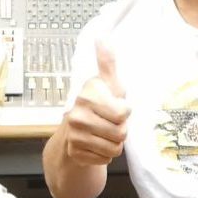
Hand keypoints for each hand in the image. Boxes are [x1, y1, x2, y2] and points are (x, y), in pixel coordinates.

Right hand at [63, 40, 129, 165]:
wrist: (73, 131)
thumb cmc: (97, 105)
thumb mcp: (107, 83)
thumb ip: (107, 62)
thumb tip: (102, 38)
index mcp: (88, 95)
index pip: (123, 113)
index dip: (124, 112)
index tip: (116, 107)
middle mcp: (77, 113)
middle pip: (120, 132)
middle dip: (121, 130)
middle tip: (110, 123)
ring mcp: (74, 134)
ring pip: (114, 148)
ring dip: (114, 144)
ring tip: (104, 134)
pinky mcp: (75, 152)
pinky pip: (104, 159)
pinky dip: (104, 155)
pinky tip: (96, 145)